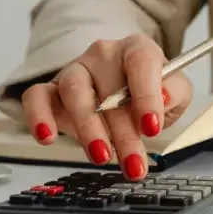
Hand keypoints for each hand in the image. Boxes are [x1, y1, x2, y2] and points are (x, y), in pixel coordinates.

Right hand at [21, 35, 192, 179]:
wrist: (124, 91)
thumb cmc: (149, 90)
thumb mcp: (175, 90)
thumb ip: (175, 91)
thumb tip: (163, 97)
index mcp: (137, 49)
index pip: (140, 62)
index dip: (146, 95)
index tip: (152, 127)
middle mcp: (103, 55)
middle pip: (108, 90)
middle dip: (123, 134)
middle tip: (134, 164)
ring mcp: (75, 70)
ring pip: (74, 92)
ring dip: (88, 130)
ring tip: (101, 156)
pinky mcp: (52, 89)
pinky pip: (36, 96)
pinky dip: (38, 115)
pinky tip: (47, 137)